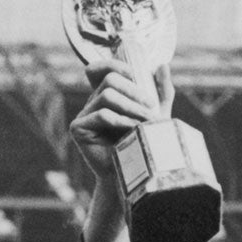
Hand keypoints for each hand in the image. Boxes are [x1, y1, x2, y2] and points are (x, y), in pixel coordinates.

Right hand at [68, 53, 174, 168]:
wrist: (134, 176)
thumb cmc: (144, 146)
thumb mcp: (158, 116)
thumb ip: (161, 92)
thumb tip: (162, 66)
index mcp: (106, 96)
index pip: (101, 69)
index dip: (116, 65)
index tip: (136, 77)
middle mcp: (92, 103)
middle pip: (110, 79)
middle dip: (133, 91)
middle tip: (150, 107)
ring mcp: (83, 116)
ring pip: (107, 96)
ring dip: (131, 108)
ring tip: (145, 122)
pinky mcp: (78, 129)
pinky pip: (101, 114)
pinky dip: (120, 120)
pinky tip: (131, 130)